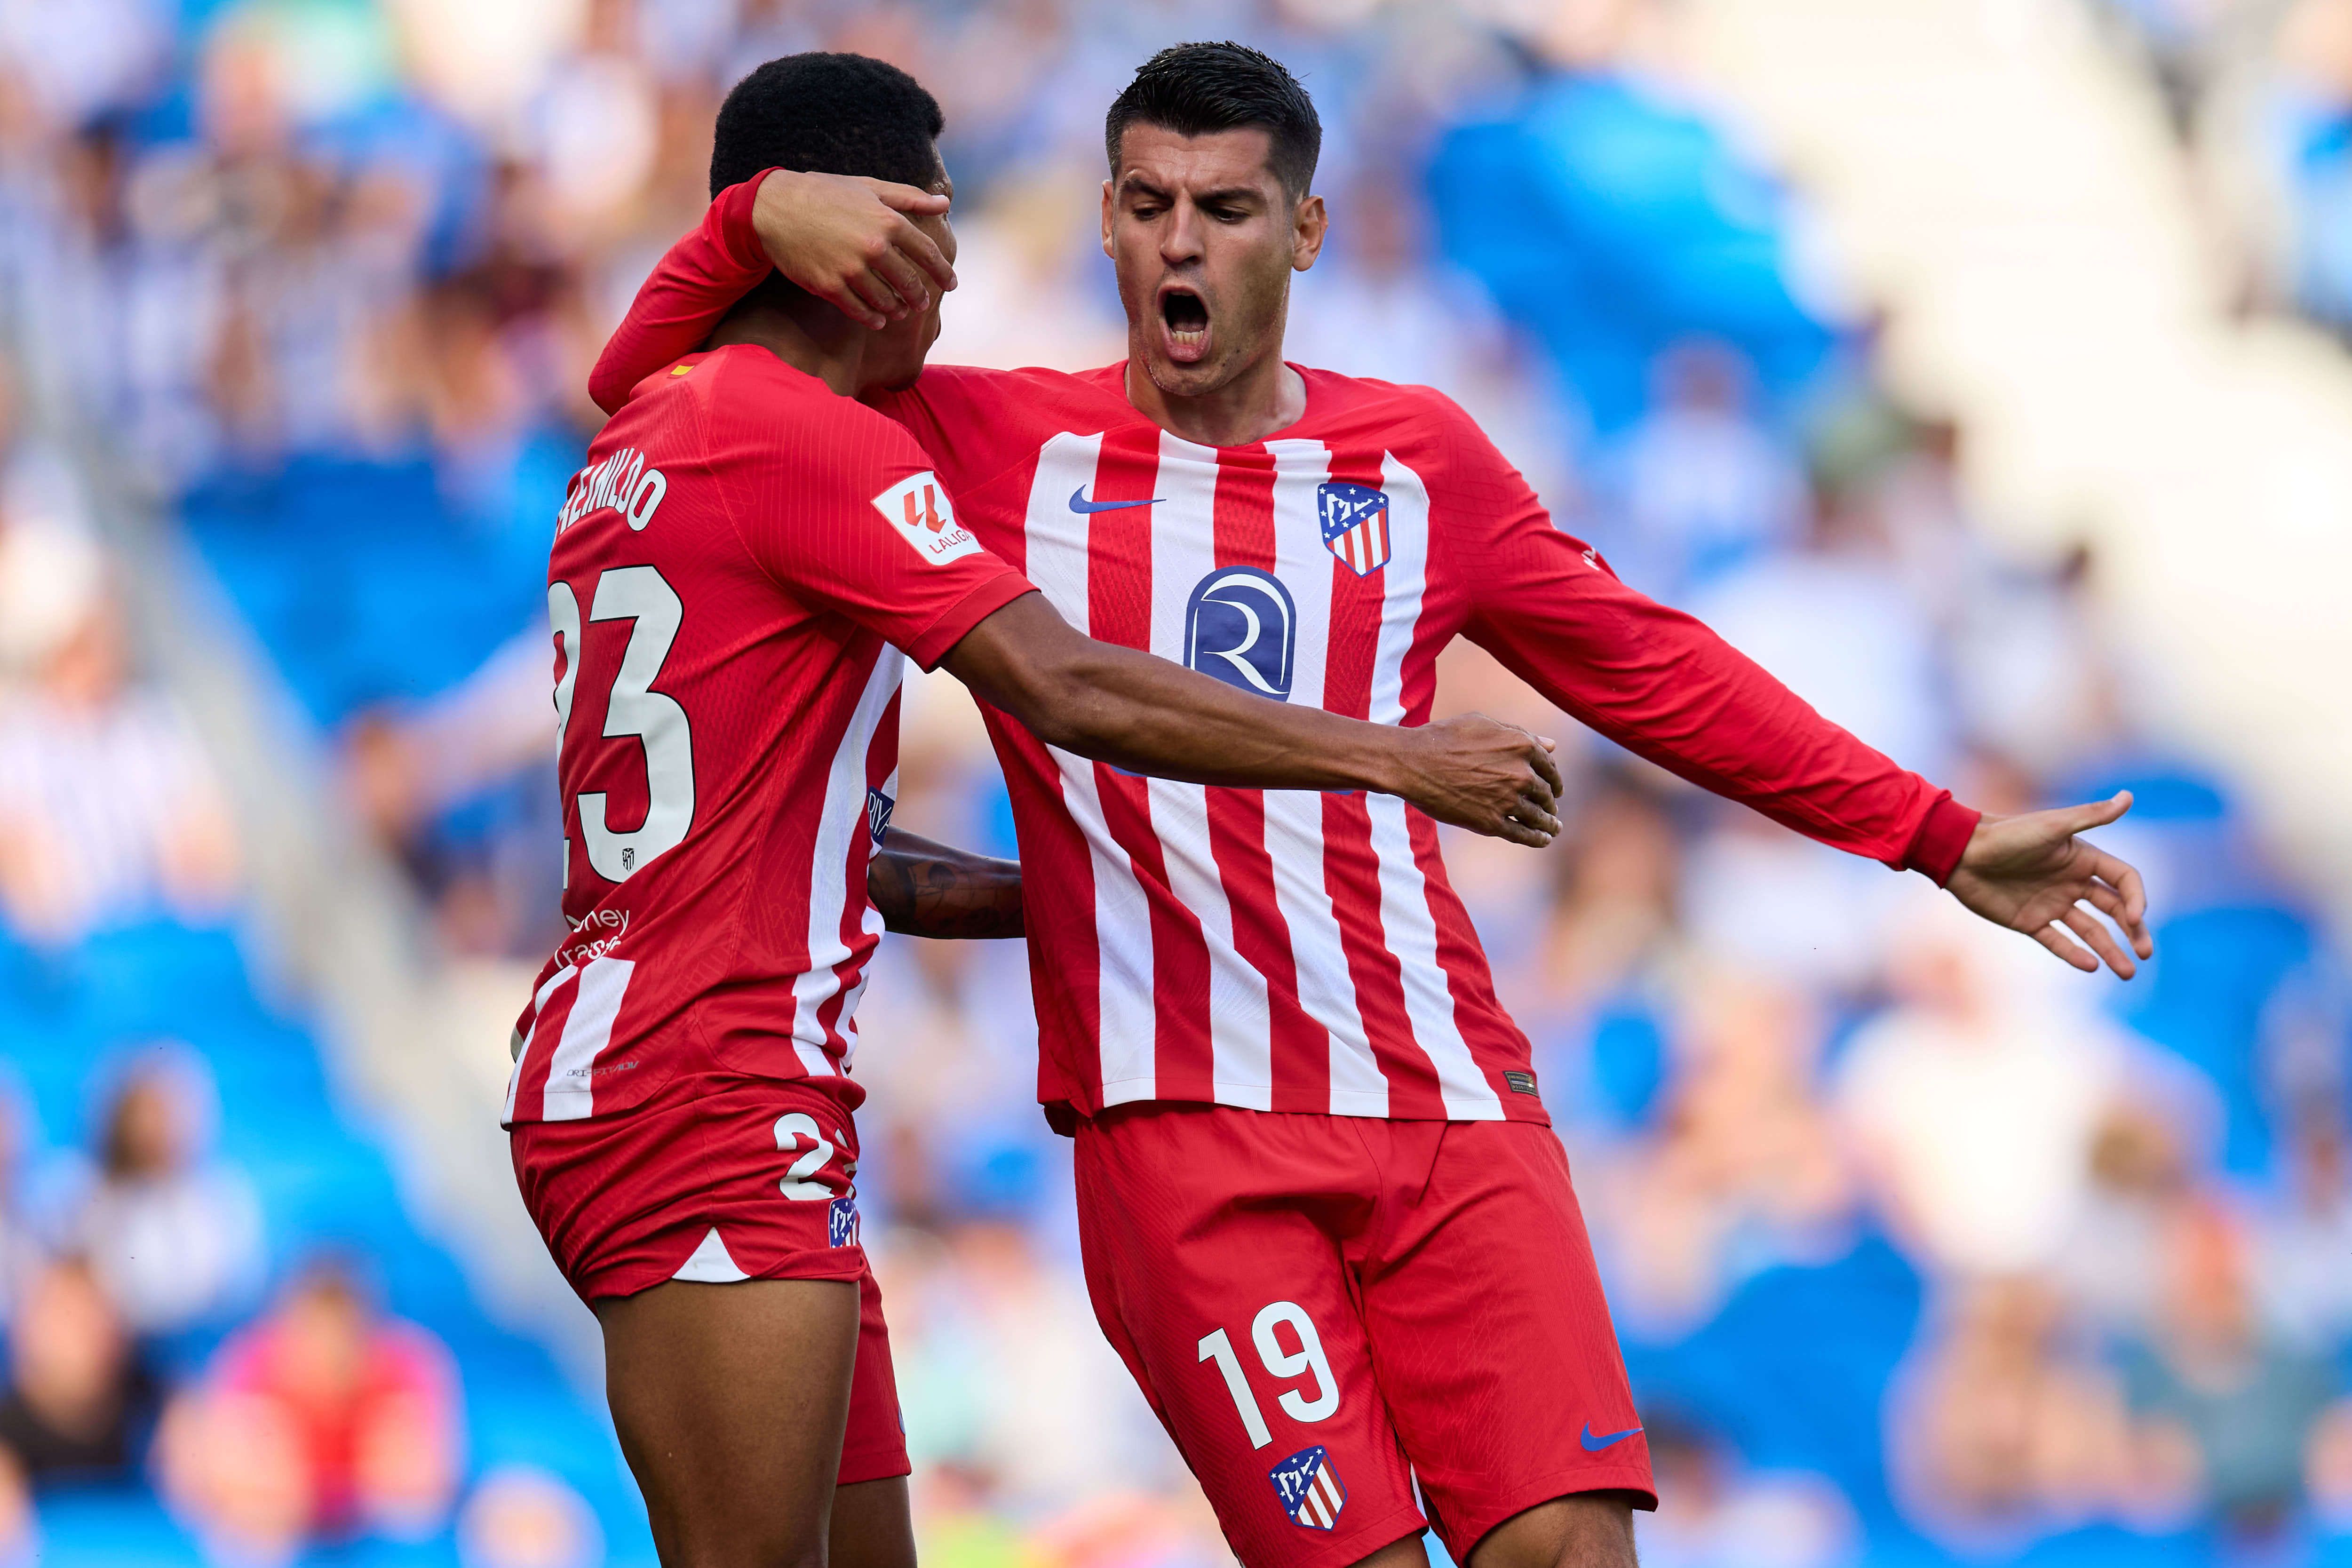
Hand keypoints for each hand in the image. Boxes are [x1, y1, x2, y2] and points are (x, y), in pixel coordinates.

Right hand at [751, 169, 956, 329]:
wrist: (775, 207)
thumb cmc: (824, 193)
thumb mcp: (868, 188)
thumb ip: (909, 197)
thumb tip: (945, 203)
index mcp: (887, 221)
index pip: (927, 252)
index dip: (943, 271)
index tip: (951, 283)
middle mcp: (873, 247)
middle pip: (909, 281)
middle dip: (920, 296)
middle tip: (922, 302)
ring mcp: (851, 269)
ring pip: (886, 300)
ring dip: (897, 308)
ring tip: (900, 311)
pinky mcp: (830, 286)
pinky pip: (859, 310)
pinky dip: (872, 318)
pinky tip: (878, 320)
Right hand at [1393, 715, 1563, 847]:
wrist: (1412, 763)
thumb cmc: (1443, 738)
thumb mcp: (1483, 725)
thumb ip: (1519, 735)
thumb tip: (1552, 745)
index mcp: (1522, 746)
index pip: (1549, 767)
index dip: (1553, 778)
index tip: (1554, 787)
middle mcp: (1521, 774)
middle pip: (1545, 793)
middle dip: (1550, 801)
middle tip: (1550, 807)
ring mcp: (1507, 800)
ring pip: (1538, 816)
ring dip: (1549, 823)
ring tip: (1554, 828)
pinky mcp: (1490, 823)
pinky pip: (1523, 834)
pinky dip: (1537, 839)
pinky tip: (1543, 840)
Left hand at [1946, 792, 2152, 977]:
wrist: (1961, 852)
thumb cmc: (2007, 835)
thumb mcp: (2053, 826)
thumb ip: (2092, 816)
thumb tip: (2129, 796)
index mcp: (2083, 859)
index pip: (2124, 881)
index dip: (2135, 899)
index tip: (2134, 918)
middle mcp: (2072, 882)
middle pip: (2114, 909)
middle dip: (2134, 931)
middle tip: (2146, 952)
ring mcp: (2051, 903)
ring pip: (2090, 931)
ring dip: (2110, 950)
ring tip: (2127, 973)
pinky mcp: (2030, 921)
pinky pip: (2057, 941)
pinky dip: (2074, 954)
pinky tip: (2091, 966)